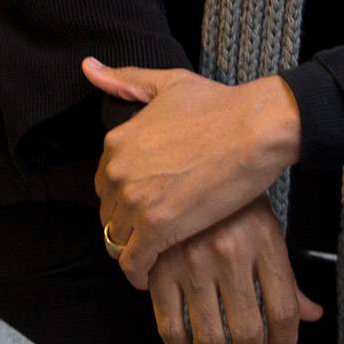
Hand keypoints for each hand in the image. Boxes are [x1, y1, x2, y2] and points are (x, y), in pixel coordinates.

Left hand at [87, 59, 302, 288]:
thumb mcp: (166, 84)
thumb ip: (125, 81)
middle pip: (108, 212)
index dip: (121, 197)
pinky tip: (149, 275)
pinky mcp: (157, 227)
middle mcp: (118, 171)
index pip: (103, 183)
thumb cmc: (219, 105)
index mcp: (117, 141)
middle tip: (147, 232)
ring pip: (117, 239)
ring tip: (150, 255)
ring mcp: (135, 200)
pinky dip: (138, 273)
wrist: (255, 129)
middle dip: (124, 223)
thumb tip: (88, 68)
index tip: (139, 205)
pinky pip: (134, 262)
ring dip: (131, 249)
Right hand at [148, 200, 322, 343]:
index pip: (284, 310)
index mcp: (265, 241)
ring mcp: (191, 262)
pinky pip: (169, 325)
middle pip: (247, 330)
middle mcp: (230, 253)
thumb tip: (312, 316)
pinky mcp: (159, 269)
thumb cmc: (232, 200)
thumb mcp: (268, 229)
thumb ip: (287, 278)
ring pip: (208, 336)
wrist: (184, 161)